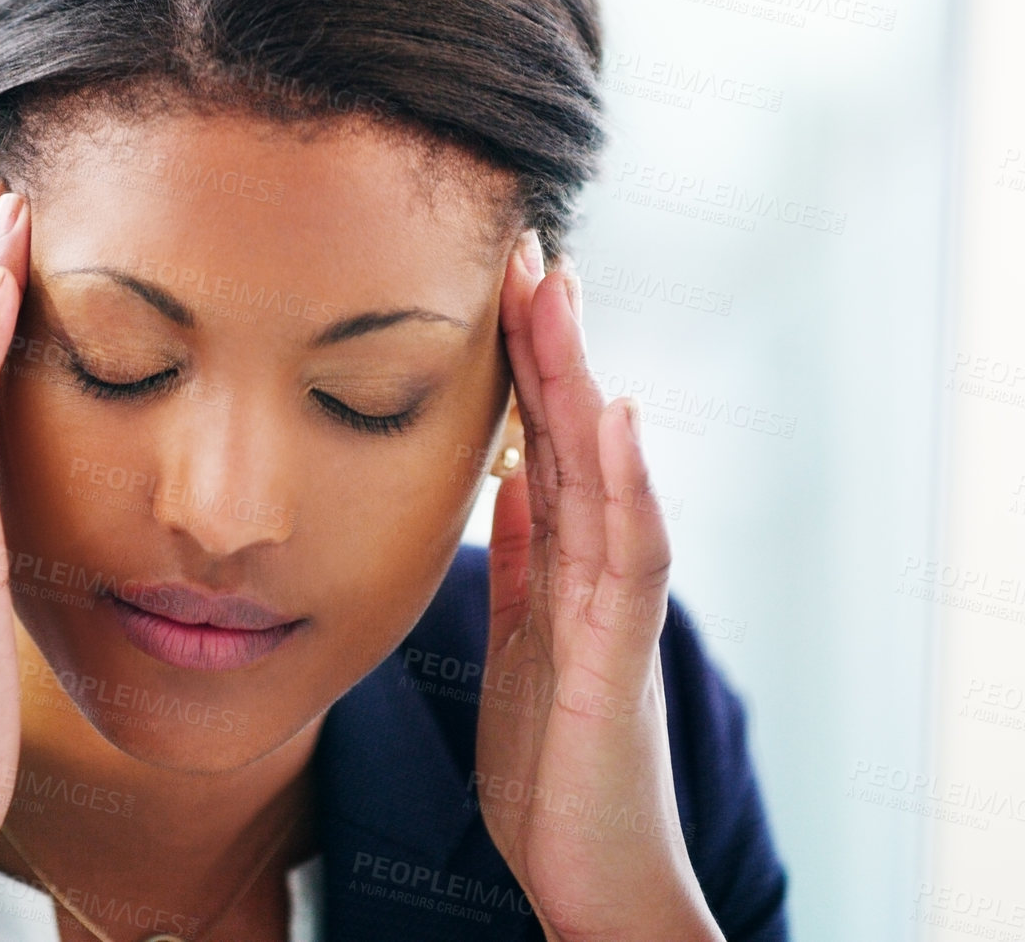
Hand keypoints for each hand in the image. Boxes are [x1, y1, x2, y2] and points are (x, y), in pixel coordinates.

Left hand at [474, 233, 722, 941]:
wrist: (591, 874)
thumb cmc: (555, 763)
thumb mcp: (521, 641)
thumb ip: (523, 561)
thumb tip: (502, 480)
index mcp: (560, 566)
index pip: (540, 445)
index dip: (520, 364)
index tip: (495, 282)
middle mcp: (594, 573)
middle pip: (572, 438)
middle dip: (548, 345)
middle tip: (527, 247)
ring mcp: (612, 612)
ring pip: (602, 473)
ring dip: (583, 381)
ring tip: (563, 293)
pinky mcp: (616, 660)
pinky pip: (627, 558)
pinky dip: (628, 484)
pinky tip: (619, 416)